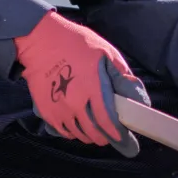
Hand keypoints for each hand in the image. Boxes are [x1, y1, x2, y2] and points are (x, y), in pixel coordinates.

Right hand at [14, 12, 149, 152]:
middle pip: (93, 132)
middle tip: (110, 135)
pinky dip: (73, 132)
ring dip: (90, 135)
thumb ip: (122, 76)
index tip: (123, 137)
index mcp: (92, 87)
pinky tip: (78, 126)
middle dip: (105, 136)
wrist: (40, 40)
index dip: (117, 132)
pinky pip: (63, 131)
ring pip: (79, 134)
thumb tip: (137, 98)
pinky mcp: (46, 110)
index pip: (107, 120)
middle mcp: (75, 102)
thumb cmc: (75, 43)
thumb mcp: (105, 52)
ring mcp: (59, 108)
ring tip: (95, 130)